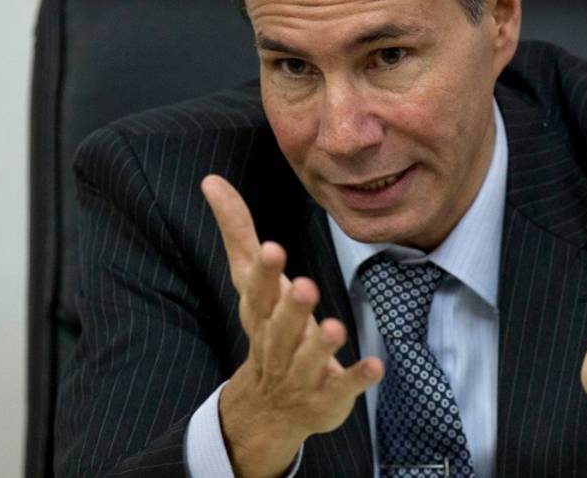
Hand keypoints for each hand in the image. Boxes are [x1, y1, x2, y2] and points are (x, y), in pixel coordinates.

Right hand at [200, 174, 384, 477]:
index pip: (258, 292)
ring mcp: (301, 374)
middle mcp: (276, 344)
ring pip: (309, 360)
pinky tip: (376, 365)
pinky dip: (357, 377)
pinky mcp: (328, 396)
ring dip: (321, 345)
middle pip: (281, 328)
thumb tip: (210, 179)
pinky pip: (343, 386)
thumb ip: (237, 229)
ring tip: (336, 328)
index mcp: (260, 313)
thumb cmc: (267, 325)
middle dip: (292, 309)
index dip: (265, 273)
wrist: (270, 407)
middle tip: (305, 285)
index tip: (273, 249)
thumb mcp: (251, 279)